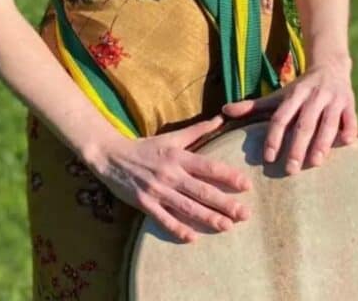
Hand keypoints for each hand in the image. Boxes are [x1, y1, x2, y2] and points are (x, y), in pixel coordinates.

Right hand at [85, 114, 251, 242]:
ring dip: (208, 218)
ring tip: (227, 227)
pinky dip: (178, 229)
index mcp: (178, 156)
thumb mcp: (171, 137)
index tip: (246, 185)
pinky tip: (193, 238)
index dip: (228, 176)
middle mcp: (170, 173)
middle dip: (224, 203)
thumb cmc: (145, 147)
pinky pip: (163, 219)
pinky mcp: (144, 203)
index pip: (208, 167)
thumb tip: (221, 119)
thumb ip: (198, 130)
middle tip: (245, 214)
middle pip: (201, 190)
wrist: (111, 156)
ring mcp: (157, 190)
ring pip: (187, 207)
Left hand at [221, 55, 357, 174]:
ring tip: (315, 163)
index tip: (268, 157)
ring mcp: (333, 99)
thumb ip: (253, 106)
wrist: (331, 66)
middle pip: (304, 123)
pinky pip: (350, 119)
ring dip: (322, 142)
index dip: (274, 136)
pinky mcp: (350, 104)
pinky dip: (348, 130)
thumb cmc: (301, 89)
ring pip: (327, 122)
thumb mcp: (279, 96)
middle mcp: (313, 96)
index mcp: (294, 94)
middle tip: (289, 170)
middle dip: (296, 146)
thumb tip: (223, 111)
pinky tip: (345, 143)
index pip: (281, 117)